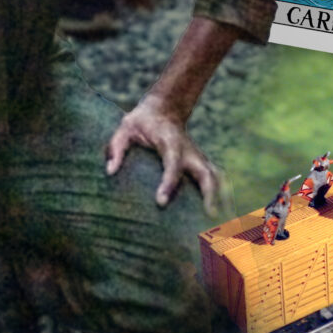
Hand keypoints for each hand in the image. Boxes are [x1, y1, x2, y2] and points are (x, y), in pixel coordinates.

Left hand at [104, 95, 220, 212]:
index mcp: (171, 144)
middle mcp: (190, 152)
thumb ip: (117, 147)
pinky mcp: (202, 164)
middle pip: (206, 173)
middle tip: (208, 217)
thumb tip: (110, 171)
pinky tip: (222, 216)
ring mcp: (199, 158)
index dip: (168, 183)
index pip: (172, 165)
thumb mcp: (126, 128)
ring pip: (216, 178)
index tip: (160, 202)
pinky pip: (216, 181)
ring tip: (219, 224)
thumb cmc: (142, 122)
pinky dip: (222, 196)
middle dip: (209, 195)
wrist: (165, 108)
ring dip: (220, 198)